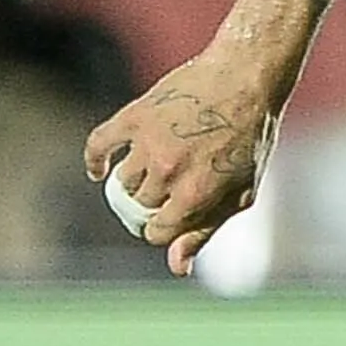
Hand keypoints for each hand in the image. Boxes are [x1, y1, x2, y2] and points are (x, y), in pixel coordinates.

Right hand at [83, 47, 281, 275]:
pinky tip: (99, 170)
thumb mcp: (240, 191)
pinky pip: (98, 145)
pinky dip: (94, 160)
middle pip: (138, 207)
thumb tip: (177, 267)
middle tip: (165, 192)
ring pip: (122, 181)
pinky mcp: (134, 116)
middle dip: (149, 207)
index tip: (167, 220)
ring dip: (132, 184)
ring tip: (152, 173)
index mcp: (195, 195)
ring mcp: (148, 143)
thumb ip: (205, 230)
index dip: (161, 230)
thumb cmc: (250, 137)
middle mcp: (168, 171)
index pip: (156, 232)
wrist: (244, 77)